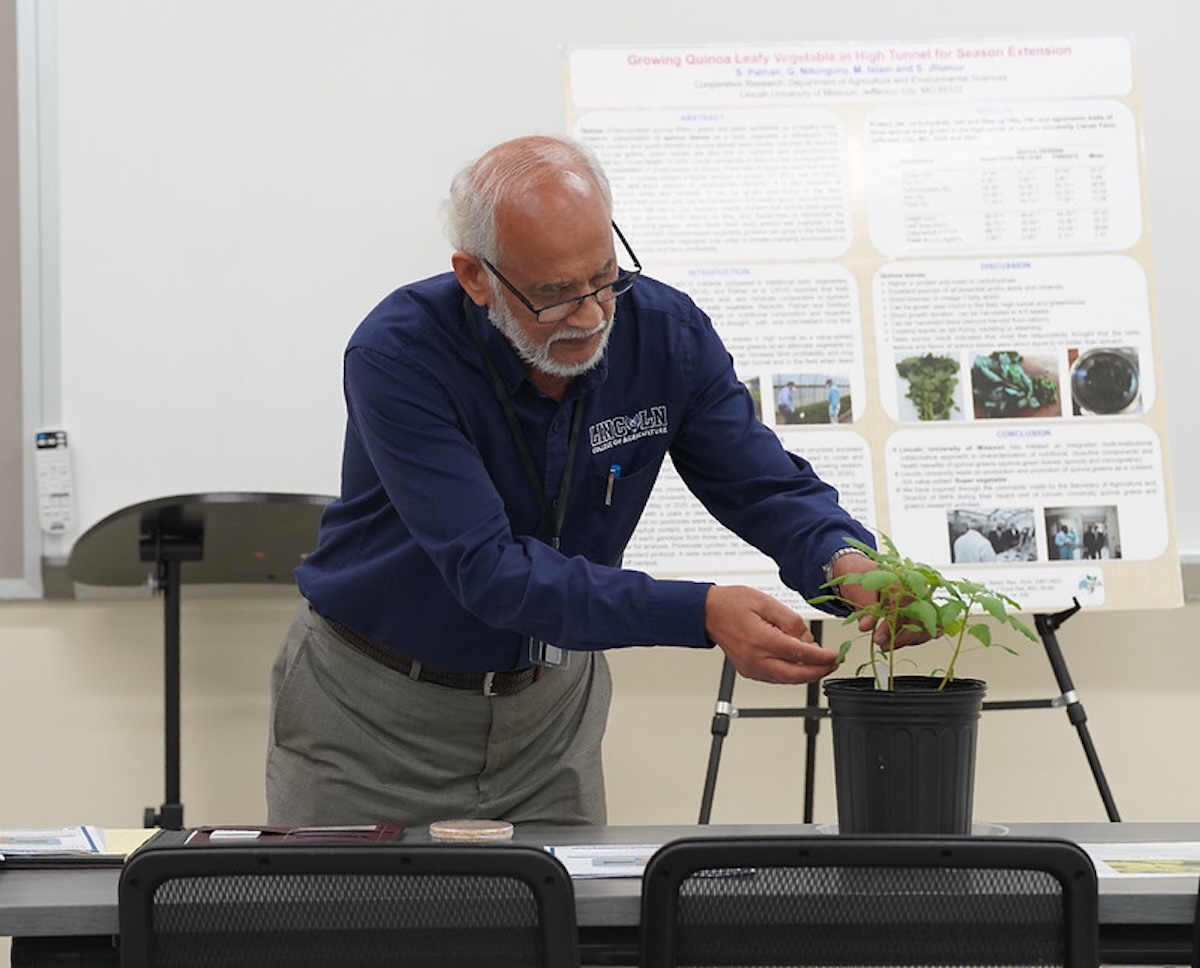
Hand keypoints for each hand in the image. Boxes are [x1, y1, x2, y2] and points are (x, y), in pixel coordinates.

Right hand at [705, 585, 840, 683]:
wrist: (708, 612)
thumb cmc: (732, 603)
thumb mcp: (766, 602)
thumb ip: (790, 620)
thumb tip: (806, 638)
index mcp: (761, 640)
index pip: (799, 653)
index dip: (821, 657)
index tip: (835, 656)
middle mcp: (755, 659)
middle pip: (795, 675)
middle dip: (818, 672)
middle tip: (833, 665)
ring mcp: (751, 668)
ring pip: (786, 680)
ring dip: (806, 674)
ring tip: (820, 664)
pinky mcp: (749, 670)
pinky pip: (775, 678)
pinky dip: (791, 674)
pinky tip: (799, 664)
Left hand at [832, 552, 934, 649]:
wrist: (863, 569)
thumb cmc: (862, 576)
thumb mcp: (858, 589)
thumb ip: (865, 608)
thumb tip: (865, 627)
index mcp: (901, 580)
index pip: (902, 607)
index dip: (890, 626)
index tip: (878, 639)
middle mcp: (916, 588)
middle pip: (919, 618)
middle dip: (902, 637)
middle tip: (883, 645)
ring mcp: (921, 598)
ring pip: (926, 624)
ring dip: (910, 640)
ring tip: (888, 645)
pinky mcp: (921, 608)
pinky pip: (927, 625)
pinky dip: (919, 636)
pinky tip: (904, 642)